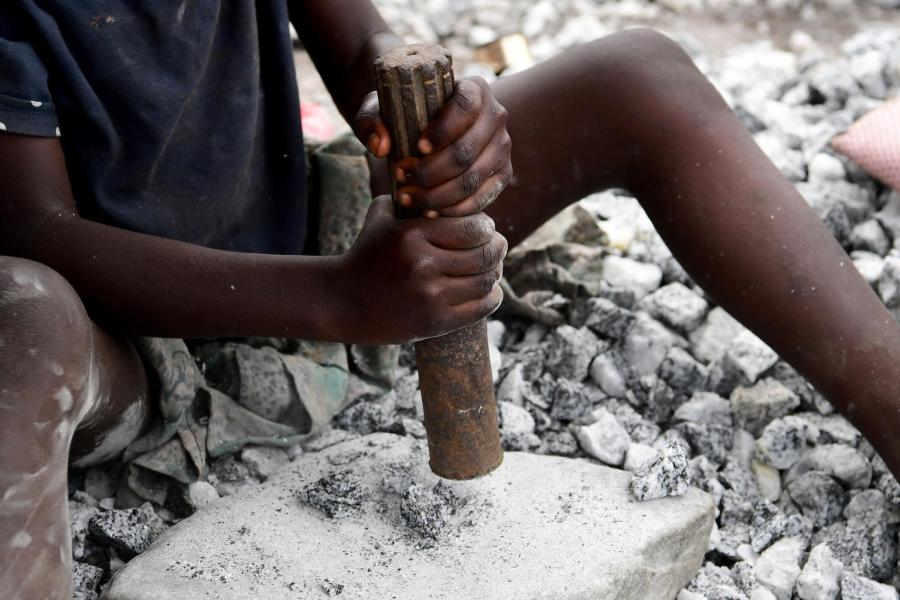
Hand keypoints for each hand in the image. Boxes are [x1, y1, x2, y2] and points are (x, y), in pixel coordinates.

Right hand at [335, 196, 505, 343]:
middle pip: (485, 255)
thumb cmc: (367, 254)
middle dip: (498, 248)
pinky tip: (488, 291)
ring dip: (496, 273)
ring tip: (493, 267)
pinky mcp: (434, 322)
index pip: (474, 228)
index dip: (487, 227)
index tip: (486, 229)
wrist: (343, 301)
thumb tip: (442, 179)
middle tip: (497, 246)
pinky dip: (491, 297)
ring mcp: (429, 296)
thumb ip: (410, 195)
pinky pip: (481, 308)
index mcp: (412, 235)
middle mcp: (422, 265)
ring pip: (486, 281)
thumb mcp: (382, 216)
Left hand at [352, 78, 512, 216]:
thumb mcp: (380, 108)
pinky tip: (429, 211)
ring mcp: (502, 147)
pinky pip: (481, 199)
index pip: (465, 107)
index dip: (442, 130)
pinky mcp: (502, 174)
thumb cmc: (404, 113)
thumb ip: (370, 120)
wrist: (427, 128)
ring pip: (471, 179)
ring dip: (437, 195)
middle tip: (402, 179)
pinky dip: (453, 210)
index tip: (416, 147)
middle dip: (430, 172)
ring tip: (408, 198)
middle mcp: (496, 116)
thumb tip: (380, 146)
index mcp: (474, 89)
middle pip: (466, 151)